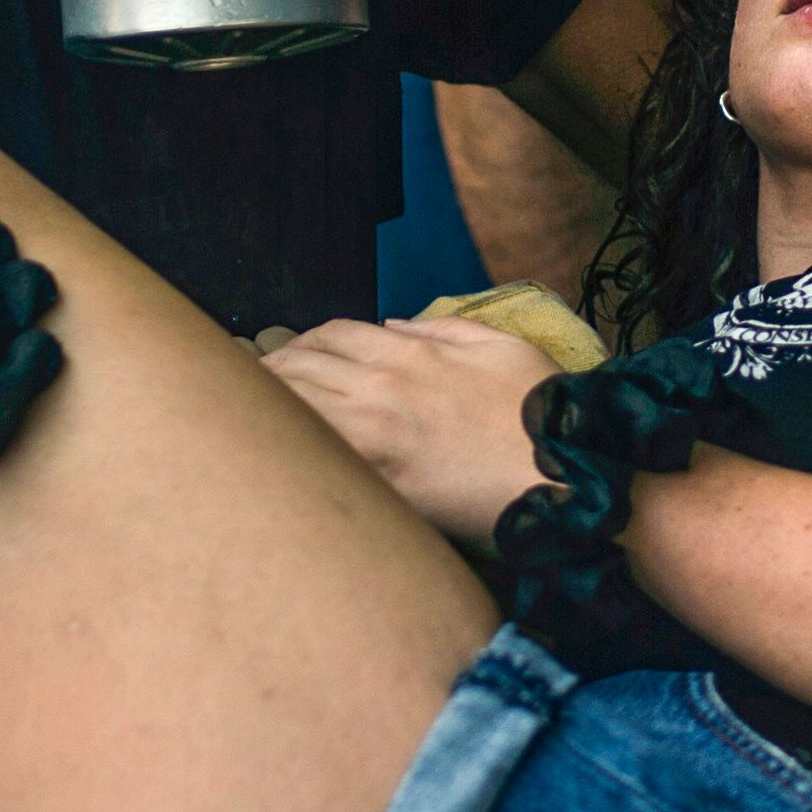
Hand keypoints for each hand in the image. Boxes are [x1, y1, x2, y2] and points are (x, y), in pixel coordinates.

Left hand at [263, 314, 560, 543]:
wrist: (565, 475)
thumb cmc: (539, 413)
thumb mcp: (501, 347)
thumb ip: (443, 329)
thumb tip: (394, 327)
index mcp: (410, 353)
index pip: (331, 335)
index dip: (304, 343)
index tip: (291, 357)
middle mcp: (381, 388)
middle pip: (299, 367)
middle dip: (269, 372)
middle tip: (247, 389)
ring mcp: (375, 437)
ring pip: (295, 407)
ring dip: (266, 407)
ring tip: (246, 421)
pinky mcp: (377, 484)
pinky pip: (315, 458)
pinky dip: (290, 451)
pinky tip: (274, 460)